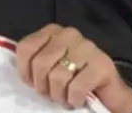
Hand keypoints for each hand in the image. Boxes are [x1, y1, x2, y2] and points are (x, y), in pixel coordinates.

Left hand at [16, 24, 131, 112]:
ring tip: (66, 98)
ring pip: (58, 76)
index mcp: (53, 31)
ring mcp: (88, 47)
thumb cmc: (73, 82)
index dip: (25, 72)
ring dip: (60, 96)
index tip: (34, 84)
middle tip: (53, 94)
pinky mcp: (102, 64)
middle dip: (43, 87)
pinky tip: (79, 100)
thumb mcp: (48, 68)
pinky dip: (74, 100)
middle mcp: (70, 34)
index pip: (26, 48)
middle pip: (40, 64)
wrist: (109, 95)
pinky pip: (76, 87)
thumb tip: (22, 72)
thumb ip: (35, 63)